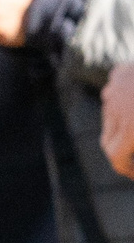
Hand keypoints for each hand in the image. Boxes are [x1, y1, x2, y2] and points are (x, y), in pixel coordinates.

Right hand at [105, 65, 133, 179]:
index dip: (127, 169)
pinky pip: (117, 92)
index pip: (116, 158)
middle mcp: (117, 108)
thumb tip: (131, 162)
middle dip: (123, 151)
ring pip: (112, 114)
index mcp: (133, 129)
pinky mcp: (119, 73)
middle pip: (110, 139)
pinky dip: (126, 101)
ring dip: (125, 125)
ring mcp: (115, 89)